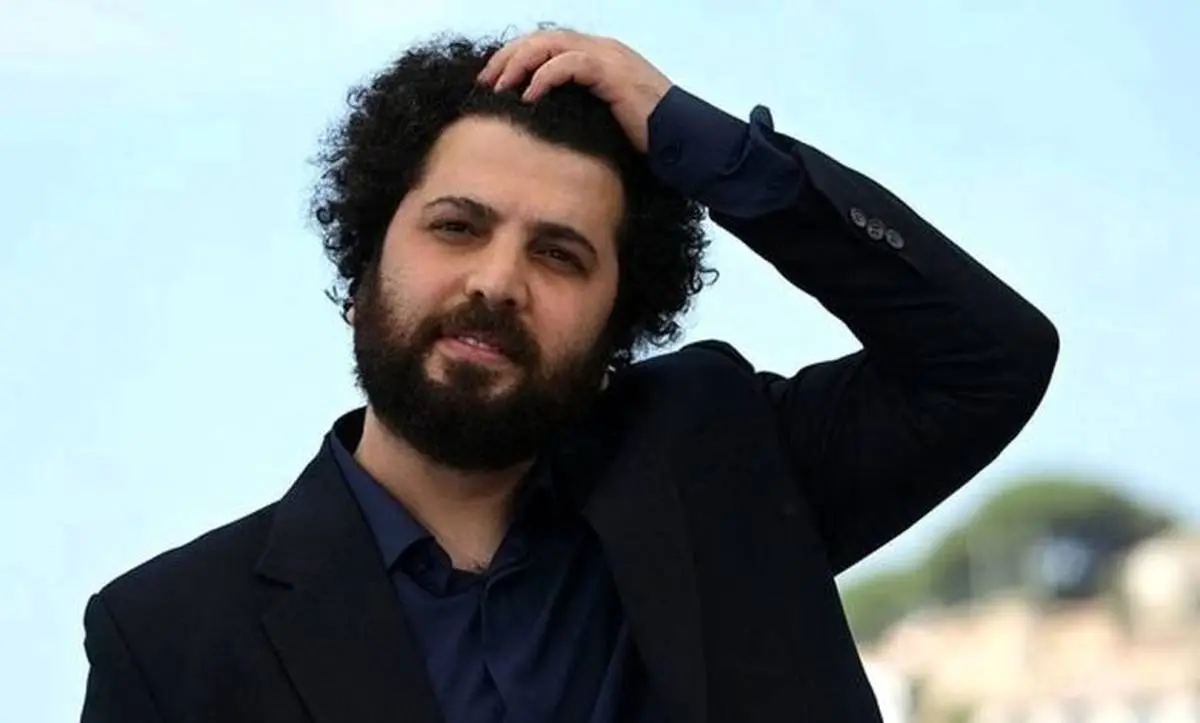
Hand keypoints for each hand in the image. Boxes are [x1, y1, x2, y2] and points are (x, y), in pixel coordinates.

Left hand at [477, 30, 672, 152]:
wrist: (682, 139)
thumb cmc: (647, 137)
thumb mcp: (604, 119)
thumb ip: (578, 109)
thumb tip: (544, 124)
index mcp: (598, 57)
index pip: (547, 45)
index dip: (516, 58)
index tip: (493, 82)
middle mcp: (601, 49)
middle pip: (542, 38)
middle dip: (509, 57)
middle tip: (485, 82)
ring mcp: (607, 56)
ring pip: (550, 44)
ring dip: (519, 64)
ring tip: (500, 88)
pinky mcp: (611, 71)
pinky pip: (568, 63)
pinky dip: (544, 77)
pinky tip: (529, 97)